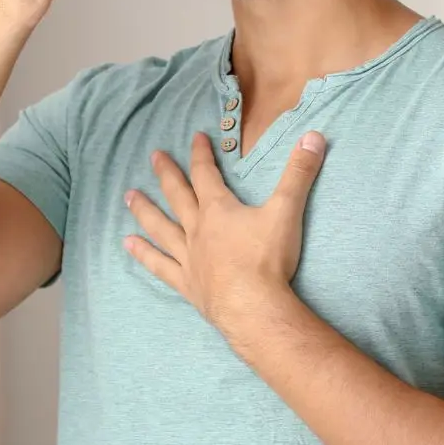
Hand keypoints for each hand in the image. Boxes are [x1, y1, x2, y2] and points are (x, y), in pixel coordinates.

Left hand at [124, 130, 325, 329]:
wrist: (254, 308)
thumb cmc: (268, 259)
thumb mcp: (287, 210)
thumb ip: (299, 173)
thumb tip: (315, 136)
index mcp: (218, 210)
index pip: (205, 173)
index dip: (201, 153)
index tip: (196, 137)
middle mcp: (197, 229)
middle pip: (177, 195)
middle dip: (167, 173)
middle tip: (154, 156)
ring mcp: (189, 257)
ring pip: (161, 228)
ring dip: (145, 210)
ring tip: (128, 196)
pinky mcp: (187, 284)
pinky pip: (159, 266)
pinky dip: (143, 254)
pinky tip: (128, 246)